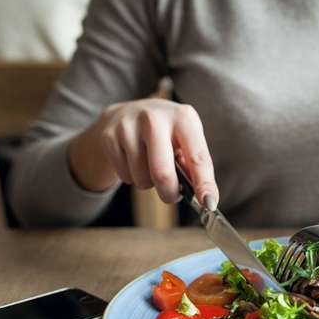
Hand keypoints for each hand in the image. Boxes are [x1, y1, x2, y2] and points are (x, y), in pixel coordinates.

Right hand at [68, 99, 217, 206]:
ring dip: (149, 184)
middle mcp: (155, 117)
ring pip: (142, 179)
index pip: (197, 157)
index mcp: (183, 117)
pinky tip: (134, 162)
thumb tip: (205, 198)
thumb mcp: (185, 140)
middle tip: (171, 195)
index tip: (209, 204)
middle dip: (169, 193)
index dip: (204, 183)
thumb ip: (195, 166)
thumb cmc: (165, 134)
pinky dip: (132, 178)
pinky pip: (125, 177)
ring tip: (150, 167)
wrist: (126, 114)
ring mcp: (128, 126)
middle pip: (162, 172)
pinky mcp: (109, 136)